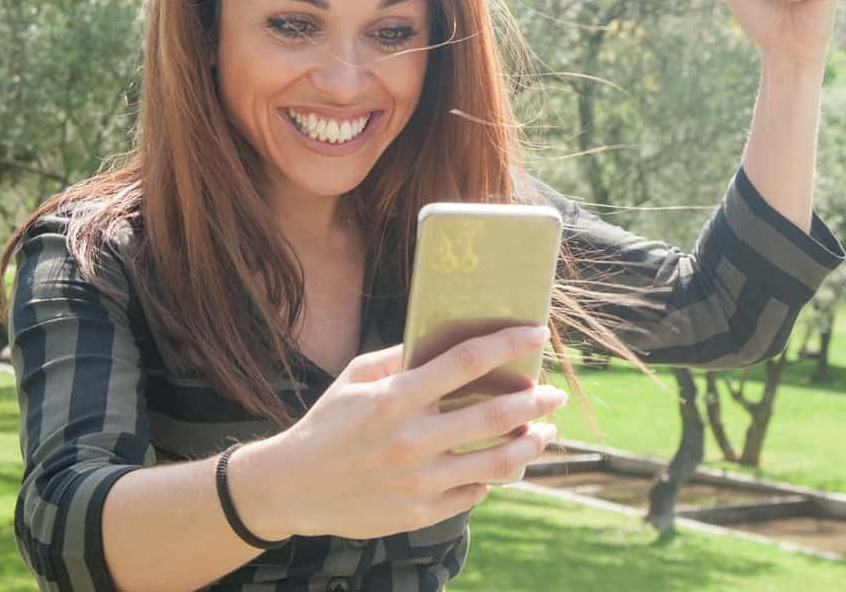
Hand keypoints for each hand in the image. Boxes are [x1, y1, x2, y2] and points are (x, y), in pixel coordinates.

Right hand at [249, 326, 565, 539]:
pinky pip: (474, 492)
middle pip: (495, 414)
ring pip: (498, 461)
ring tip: (543, 432)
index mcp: (395, 398)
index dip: (509, 343)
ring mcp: (418, 481)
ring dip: (530, 443)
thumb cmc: (327, 424)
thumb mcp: (356, 378)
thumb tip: (446, 339)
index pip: (466, 362)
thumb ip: (401, 357)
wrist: (291, 487)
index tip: (538, 332)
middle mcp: (411, 440)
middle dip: (535, 401)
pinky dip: (492, 476)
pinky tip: (499, 464)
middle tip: (553, 394)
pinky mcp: (420, 513)